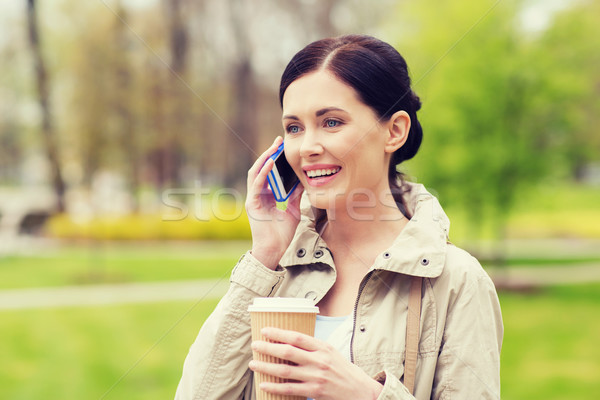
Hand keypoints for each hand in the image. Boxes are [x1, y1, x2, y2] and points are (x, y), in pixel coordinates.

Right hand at [245, 136, 303, 269]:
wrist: (274, 249)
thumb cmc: (283, 232)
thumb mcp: (293, 208)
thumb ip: (295, 194)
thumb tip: (304, 180)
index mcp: (266, 194)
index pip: (269, 171)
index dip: (275, 158)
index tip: (284, 146)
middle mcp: (258, 194)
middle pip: (261, 168)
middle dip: (270, 153)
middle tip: (279, 140)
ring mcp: (253, 198)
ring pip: (256, 172)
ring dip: (265, 158)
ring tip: (274, 147)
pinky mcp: (252, 203)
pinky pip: (256, 184)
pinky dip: (263, 173)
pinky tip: (270, 164)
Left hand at [249, 327, 382, 399]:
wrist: (359, 391)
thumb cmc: (342, 370)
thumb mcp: (330, 352)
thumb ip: (312, 347)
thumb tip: (289, 341)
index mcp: (322, 347)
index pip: (297, 337)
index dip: (279, 333)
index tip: (264, 331)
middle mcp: (319, 361)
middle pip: (288, 352)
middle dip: (268, 348)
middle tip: (254, 345)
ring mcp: (316, 377)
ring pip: (285, 371)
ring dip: (266, 367)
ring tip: (254, 364)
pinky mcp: (315, 392)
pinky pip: (290, 389)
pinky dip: (275, 386)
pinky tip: (264, 384)